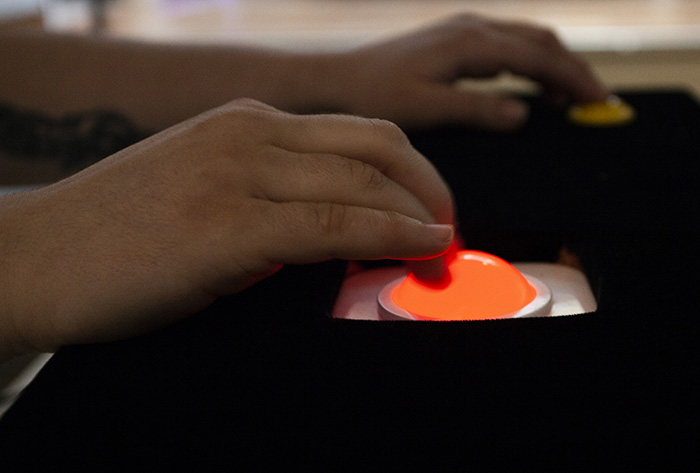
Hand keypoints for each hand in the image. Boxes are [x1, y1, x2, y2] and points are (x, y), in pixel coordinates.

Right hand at [0, 99, 452, 357]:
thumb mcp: (202, 189)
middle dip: (429, 186)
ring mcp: (237, 175)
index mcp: (245, 122)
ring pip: (362, 183)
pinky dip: (388, 235)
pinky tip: (419, 247)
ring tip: (444, 248)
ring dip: (418, 215)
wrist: (37, 257)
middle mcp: (248, 135)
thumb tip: (326, 227)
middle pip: (375, 146)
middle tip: (450, 225)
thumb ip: (264, 194)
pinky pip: (333, 223)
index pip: (356, 133)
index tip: (432, 208)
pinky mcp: (226, 227)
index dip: (410, 171)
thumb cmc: (119, 233)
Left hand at [335, 14, 608, 129]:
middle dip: (572, 68)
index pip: (538, 56)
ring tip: (569, 97)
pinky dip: (528, 63)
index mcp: (470, 43)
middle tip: (596, 100)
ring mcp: (463, 29)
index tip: (600, 101)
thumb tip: (522, 112)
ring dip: (553, 64)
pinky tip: (530, 85)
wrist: (339, 78)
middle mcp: (472, 27)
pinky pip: (505, 45)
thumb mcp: (427, 108)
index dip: (573, 78)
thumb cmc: (376, 94)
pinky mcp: (454, 39)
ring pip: (525, 39)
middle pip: (540, 41)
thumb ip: (475, 109)